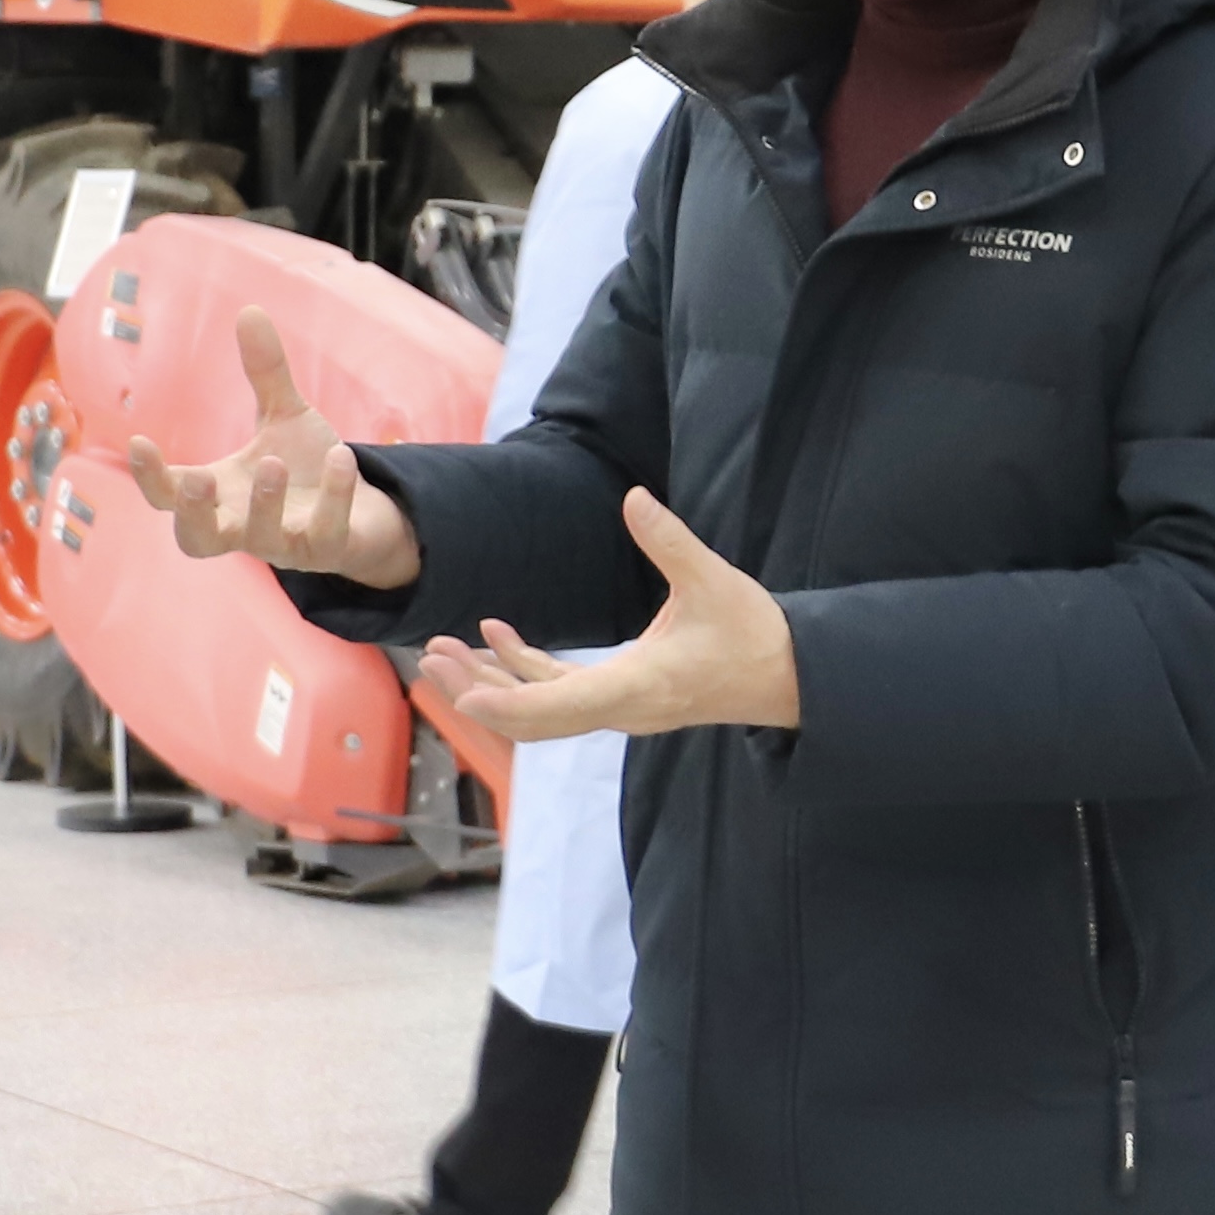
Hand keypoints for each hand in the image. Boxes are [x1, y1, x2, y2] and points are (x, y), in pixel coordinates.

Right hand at [117, 307, 420, 591]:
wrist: (362, 514)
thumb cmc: (304, 468)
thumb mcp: (283, 416)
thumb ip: (264, 372)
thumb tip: (249, 309)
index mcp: (219, 494)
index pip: (168, 495)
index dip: (151, 476)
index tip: (140, 442)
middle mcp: (241, 526)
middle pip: (196, 540)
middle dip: (193, 513)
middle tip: (198, 478)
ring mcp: (283, 543)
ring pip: (259, 540)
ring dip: (263, 503)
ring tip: (272, 461)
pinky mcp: (326, 549)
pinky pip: (325, 533)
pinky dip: (333, 496)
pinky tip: (341, 456)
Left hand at [414, 488, 800, 740]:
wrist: (785, 676)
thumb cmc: (752, 632)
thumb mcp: (713, 581)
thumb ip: (670, 541)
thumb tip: (634, 498)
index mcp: (638, 686)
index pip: (560, 704)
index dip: (509, 700)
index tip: (465, 696)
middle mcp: (620, 708)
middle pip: (534, 716)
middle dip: (478, 690)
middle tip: (429, 661)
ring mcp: (617, 707)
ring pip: (539, 707)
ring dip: (490, 681)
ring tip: (440, 653)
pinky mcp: (620, 695)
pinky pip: (558, 691)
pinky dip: (522, 668)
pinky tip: (495, 633)